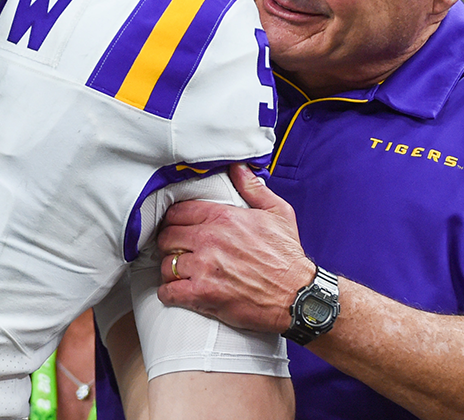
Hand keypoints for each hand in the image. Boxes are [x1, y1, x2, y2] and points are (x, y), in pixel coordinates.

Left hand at [157, 164, 312, 332]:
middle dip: (169, 244)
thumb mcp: (277, 213)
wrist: (297, 295)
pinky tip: (176, 292)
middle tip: (177, 250)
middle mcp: (209, 240)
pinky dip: (169, 293)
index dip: (174, 220)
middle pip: (167, 237)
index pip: (178, 212)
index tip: (177, 228)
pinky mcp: (203, 295)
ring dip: (170, 269)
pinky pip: (169, 291)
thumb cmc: (288, 256)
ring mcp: (204, 268)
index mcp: (223, 217)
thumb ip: (253, 188)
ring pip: (166, 264)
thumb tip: (238, 168)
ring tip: (180, 272)